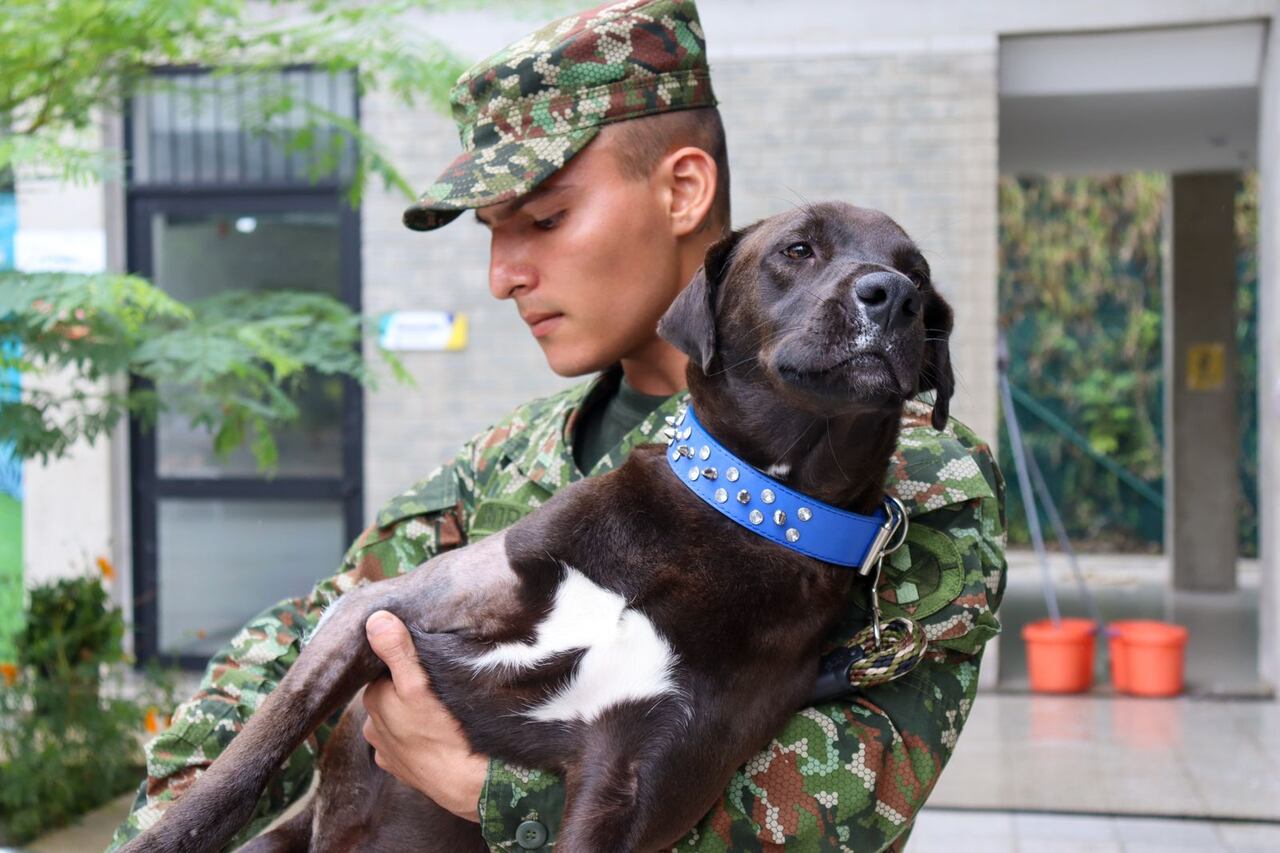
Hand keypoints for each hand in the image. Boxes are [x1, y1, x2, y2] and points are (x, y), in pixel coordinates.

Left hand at [362, 610, 488, 821]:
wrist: (467, 783)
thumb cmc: (443, 731)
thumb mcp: (419, 683)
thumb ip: (397, 650)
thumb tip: (375, 619)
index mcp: (373, 700)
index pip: (385, 669)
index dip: (405, 663)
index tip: (426, 661)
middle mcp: (372, 726)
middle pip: (390, 694)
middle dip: (407, 688)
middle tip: (437, 684)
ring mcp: (386, 750)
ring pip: (397, 719)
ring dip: (412, 713)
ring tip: (439, 710)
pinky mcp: (401, 769)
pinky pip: (405, 742)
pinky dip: (416, 736)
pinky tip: (435, 733)